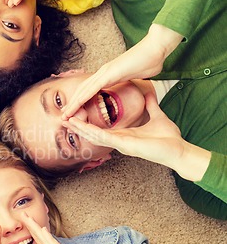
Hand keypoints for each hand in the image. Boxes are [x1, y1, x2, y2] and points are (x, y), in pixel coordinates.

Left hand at [22, 213, 99, 243]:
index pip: (40, 241)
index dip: (31, 232)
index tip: (23, 223)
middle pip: (41, 237)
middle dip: (31, 226)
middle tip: (22, 214)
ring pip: (46, 239)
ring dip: (36, 228)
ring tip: (28, 218)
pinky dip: (49, 239)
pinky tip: (43, 230)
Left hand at [61, 25, 182, 118]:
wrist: (157, 48)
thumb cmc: (149, 61)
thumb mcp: (137, 77)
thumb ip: (130, 81)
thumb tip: (132, 85)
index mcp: (108, 75)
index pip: (89, 91)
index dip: (80, 102)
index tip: (74, 113)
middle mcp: (103, 73)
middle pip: (82, 91)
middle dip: (72, 105)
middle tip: (63, 117)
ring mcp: (105, 72)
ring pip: (84, 90)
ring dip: (73, 103)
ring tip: (65, 115)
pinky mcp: (109, 73)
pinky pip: (93, 87)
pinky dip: (82, 97)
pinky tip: (75, 105)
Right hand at [64, 92, 185, 167]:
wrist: (178, 150)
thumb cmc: (168, 139)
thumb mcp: (157, 116)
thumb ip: (150, 106)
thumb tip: (148, 93)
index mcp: (124, 135)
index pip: (101, 128)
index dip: (88, 121)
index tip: (78, 112)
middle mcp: (119, 141)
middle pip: (93, 133)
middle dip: (78, 126)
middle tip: (64, 118)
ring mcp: (120, 144)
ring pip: (95, 135)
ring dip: (81, 129)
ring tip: (68, 121)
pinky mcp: (125, 145)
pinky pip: (105, 138)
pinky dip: (92, 132)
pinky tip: (83, 127)